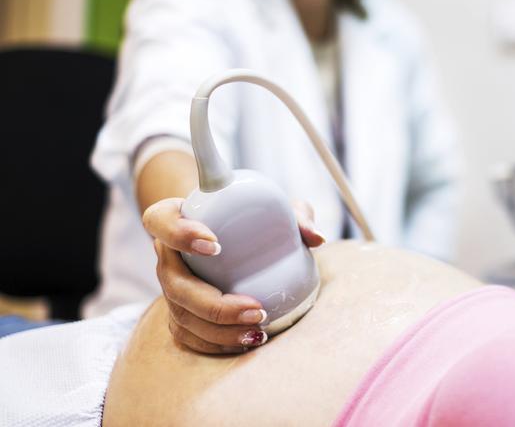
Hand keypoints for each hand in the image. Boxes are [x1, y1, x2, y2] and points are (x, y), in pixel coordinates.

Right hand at [142, 197, 324, 353]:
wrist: (236, 243)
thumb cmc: (253, 220)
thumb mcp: (276, 209)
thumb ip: (295, 215)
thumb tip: (315, 237)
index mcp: (178, 218)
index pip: (160, 220)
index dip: (179, 233)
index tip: (215, 244)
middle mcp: (169, 256)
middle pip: (173, 282)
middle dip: (213, 303)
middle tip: (256, 307)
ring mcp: (172, 288)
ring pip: (182, 315)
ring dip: (219, 330)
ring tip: (258, 329)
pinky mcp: (181, 315)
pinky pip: (190, 336)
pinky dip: (217, 343)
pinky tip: (247, 341)